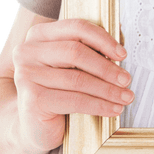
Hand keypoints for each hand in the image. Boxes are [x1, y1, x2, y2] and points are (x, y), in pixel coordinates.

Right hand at [12, 18, 132, 153]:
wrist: (37, 125)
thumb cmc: (59, 89)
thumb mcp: (74, 65)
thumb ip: (91, 47)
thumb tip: (120, 31)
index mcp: (39, 35)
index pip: (76, 28)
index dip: (103, 39)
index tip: (122, 54)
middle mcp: (28, 52)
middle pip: (76, 52)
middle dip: (107, 68)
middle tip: (126, 79)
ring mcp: (26, 75)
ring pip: (77, 79)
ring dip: (107, 90)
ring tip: (126, 96)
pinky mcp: (32, 99)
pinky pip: (74, 100)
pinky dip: (99, 105)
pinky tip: (113, 109)